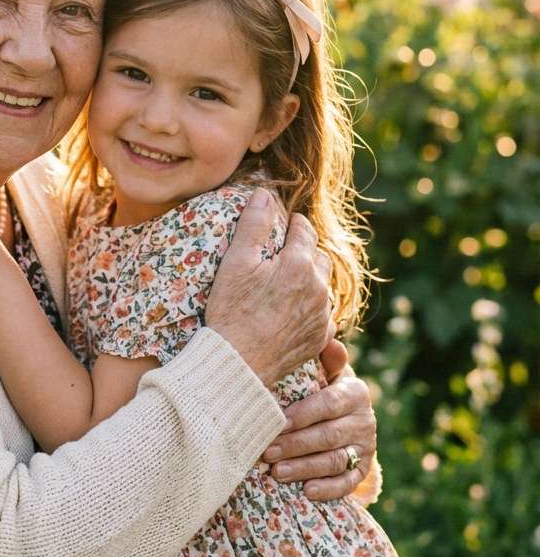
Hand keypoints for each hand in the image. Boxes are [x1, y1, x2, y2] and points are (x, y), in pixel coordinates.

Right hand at [204, 189, 334, 385]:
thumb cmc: (232, 310)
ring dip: (311, 277)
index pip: (304, 230)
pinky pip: (324, 313)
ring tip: (289, 279)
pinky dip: (313, 305)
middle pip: (319, 255)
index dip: (293, 223)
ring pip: (324, 284)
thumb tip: (264, 194)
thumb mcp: (236, 262)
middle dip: (305, 249)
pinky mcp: (320, 338)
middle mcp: (319, 287)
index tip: (286, 222)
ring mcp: (322, 315)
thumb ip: (254, 225)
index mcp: (299, 264)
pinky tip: (295, 308)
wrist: (239, 363)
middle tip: (285, 250)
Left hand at [261, 362, 377, 500]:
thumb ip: (325, 358)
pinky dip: (330, 489)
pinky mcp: (364, 468)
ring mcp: (367, 446)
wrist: (346, 414)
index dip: (302, 414)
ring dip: (305, 468)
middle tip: (267, 452)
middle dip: (295, 445)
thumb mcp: (324, 371)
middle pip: (328, 435)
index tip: (277, 422)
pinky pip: (349, 482)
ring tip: (277, 473)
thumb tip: (328, 338)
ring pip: (335, 460)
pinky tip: (308, 491)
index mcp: (354, 392)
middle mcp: (365, 420)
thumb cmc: (322, 387)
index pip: (328, 404)